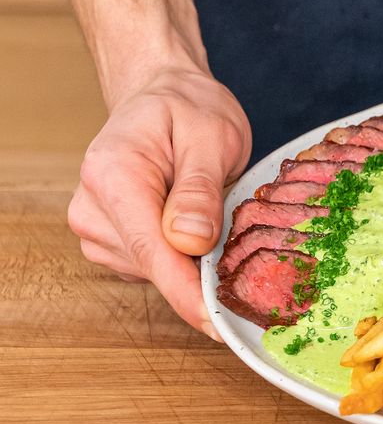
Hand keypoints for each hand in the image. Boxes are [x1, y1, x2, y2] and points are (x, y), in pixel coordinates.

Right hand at [68, 68, 250, 338]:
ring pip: (158, 272)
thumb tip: (190, 243)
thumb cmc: (189, 110)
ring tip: (216, 211)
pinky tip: (199, 226)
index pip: (151, 251)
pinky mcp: (114, 244)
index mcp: (112, 175)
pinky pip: (157, 267)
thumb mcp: (211, 137)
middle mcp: (93, 208)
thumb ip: (199, 190)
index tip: (220, 326)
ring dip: (195, 259)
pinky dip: (186, 258)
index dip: (187, 294)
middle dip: (203, 271)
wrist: (165, 97)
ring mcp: (99, 230)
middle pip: (155, 267)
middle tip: (248, 244)